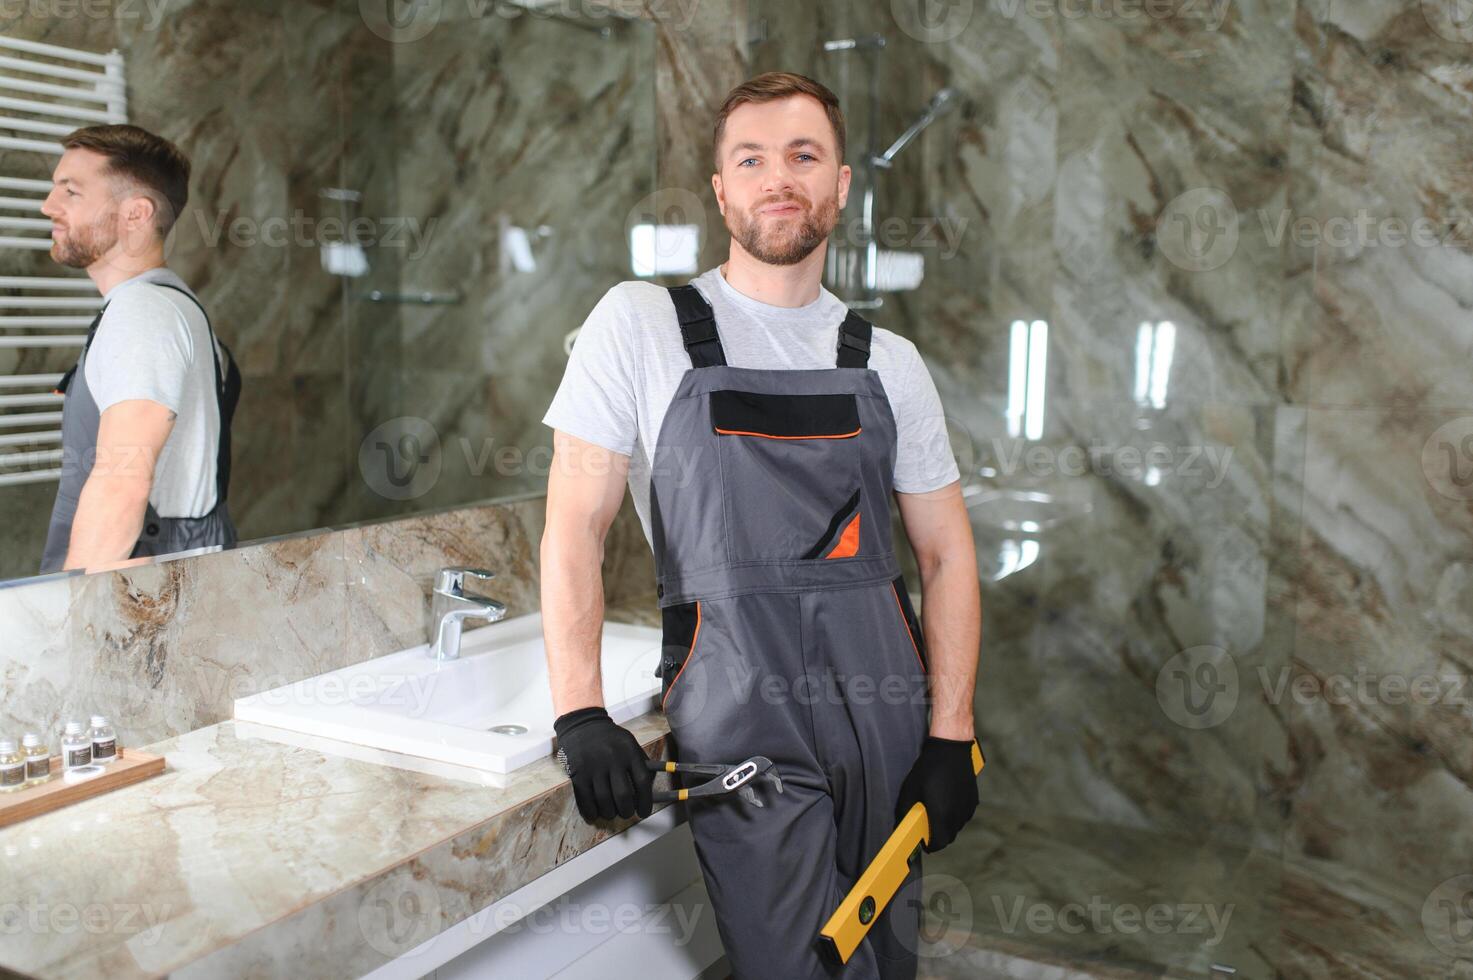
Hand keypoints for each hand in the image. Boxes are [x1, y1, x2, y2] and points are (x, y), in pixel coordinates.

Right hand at [553, 706, 654, 821]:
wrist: (582, 724)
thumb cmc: (610, 738)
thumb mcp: (629, 743)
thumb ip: (641, 763)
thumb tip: (650, 789)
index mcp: (629, 752)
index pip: (642, 781)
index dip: (646, 801)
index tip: (644, 812)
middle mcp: (613, 759)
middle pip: (623, 795)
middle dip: (627, 810)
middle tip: (627, 813)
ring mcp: (594, 767)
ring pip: (604, 800)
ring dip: (609, 813)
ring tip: (612, 813)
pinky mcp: (579, 773)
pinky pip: (585, 799)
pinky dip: (591, 811)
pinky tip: (595, 813)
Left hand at [893, 736, 980, 851]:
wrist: (951, 748)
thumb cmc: (929, 768)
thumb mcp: (910, 789)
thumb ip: (905, 811)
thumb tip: (902, 824)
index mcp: (942, 815)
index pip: (938, 844)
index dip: (929, 845)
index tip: (922, 842)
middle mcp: (958, 815)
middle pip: (948, 837)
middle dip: (937, 836)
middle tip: (926, 827)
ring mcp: (967, 807)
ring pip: (956, 826)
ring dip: (947, 825)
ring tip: (935, 811)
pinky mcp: (973, 799)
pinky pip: (963, 815)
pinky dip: (955, 814)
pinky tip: (946, 801)